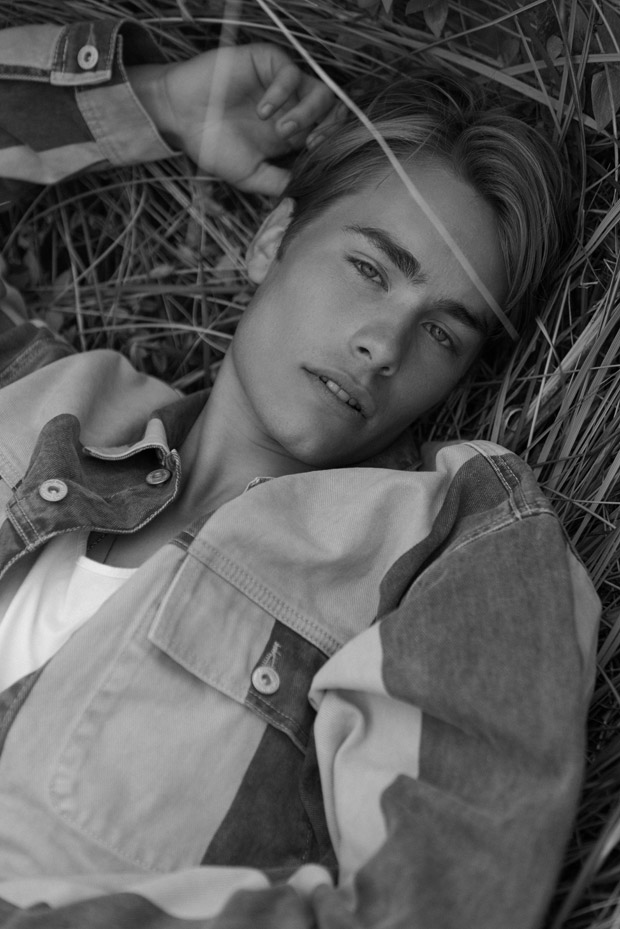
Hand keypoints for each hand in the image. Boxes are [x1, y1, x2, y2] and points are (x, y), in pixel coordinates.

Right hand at [128, 44, 334, 195]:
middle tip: (310, 144)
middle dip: (329, 128)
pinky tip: (262, 110)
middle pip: (333, 110)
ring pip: (319, 89)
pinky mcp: (267, 62)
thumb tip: (305, 193)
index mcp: (293, 134)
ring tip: (282, 129)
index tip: (313, 158)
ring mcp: (282, 84)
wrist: (180, 119)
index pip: (330, 133)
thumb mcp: (250, 175)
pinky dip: (282, 92)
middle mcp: (293, 107)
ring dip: (309, 112)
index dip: (331, 145)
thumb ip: (278, 182)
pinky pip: (290, 71)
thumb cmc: (212, 146)